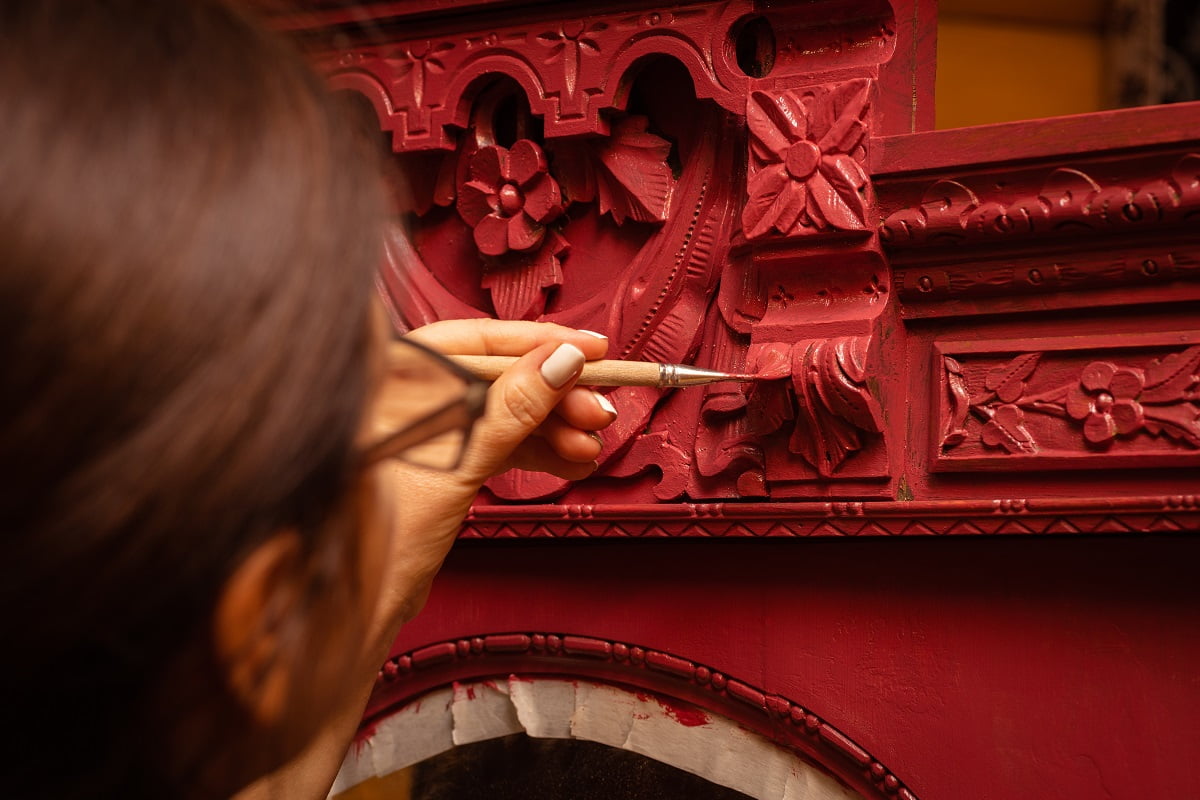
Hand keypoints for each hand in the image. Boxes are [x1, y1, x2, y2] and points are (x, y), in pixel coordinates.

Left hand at [369, 318, 615, 624]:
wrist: (366, 604)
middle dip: (556, 396)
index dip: (538, 342)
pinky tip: (575, 463)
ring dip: (557, 428)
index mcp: (395, 379)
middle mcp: (415, 397)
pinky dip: (542, 452)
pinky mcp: (451, 462)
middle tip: (600, 414)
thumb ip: (511, 409)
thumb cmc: (387, 532)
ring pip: (510, 413)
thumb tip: (561, 362)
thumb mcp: (458, 462)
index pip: (478, 340)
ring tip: (590, 448)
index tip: (591, 349)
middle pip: (501, 377)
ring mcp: (436, 430)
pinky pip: (505, 443)